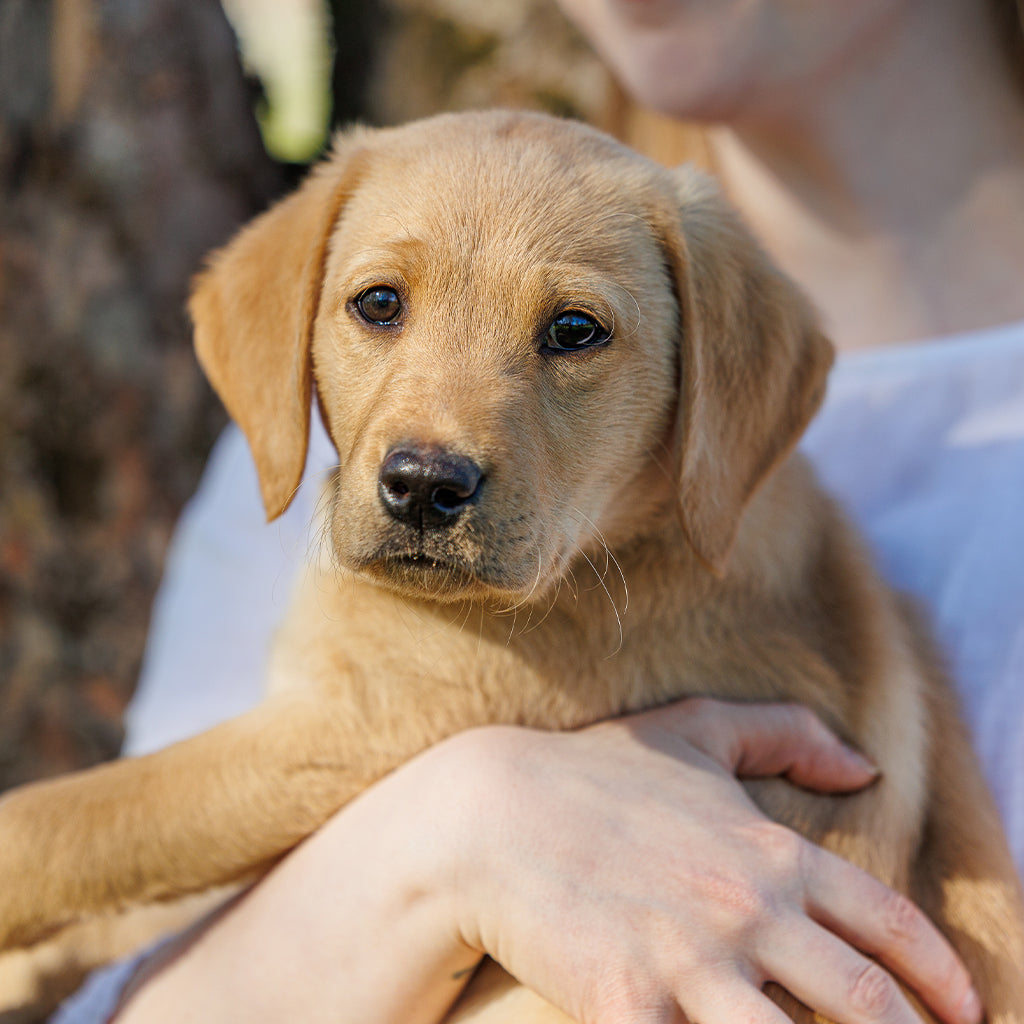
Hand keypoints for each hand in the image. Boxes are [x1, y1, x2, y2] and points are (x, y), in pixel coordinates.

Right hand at [114, 699, 979, 1023]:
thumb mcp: (692, 729)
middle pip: (866, 1003)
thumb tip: (863, 763)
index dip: (940, 978)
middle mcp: (744, 909)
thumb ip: (784, 731)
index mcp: (768, 850)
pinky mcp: (633, 1009)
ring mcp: (690, 963)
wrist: (491, 815)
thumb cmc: (595, 771)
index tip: (965, 1011)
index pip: (887, 924)